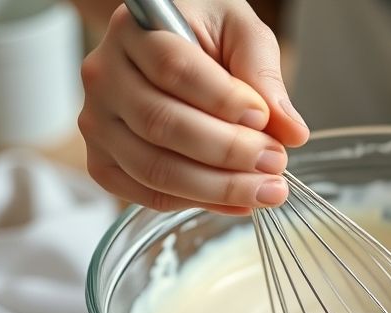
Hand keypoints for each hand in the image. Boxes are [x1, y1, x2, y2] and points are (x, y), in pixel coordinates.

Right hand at [78, 0, 308, 213]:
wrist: (167, 45)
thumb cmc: (203, 31)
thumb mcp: (240, 32)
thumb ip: (264, 75)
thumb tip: (291, 131)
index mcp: (134, 31)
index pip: (174, 69)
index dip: (222, 99)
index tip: (263, 117)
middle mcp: (105, 77)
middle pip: (163, 125)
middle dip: (228, 151)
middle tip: (275, 161)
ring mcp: (98, 123)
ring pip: (154, 168)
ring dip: (217, 187)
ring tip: (266, 189)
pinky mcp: (104, 162)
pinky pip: (147, 195)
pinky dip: (197, 203)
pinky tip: (237, 202)